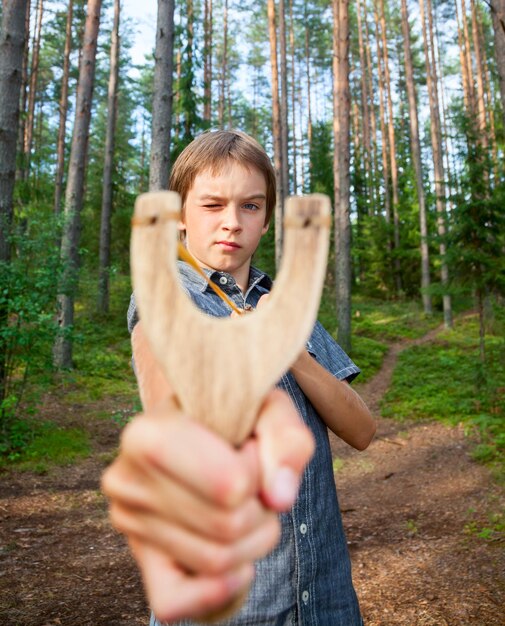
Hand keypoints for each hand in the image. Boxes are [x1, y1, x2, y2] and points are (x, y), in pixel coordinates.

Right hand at [101, 322, 314, 621]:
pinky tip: (239, 561)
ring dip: (253, 539)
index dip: (258, 474)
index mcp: (146, 434)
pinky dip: (218, 590)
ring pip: (215, 562)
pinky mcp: (140, 558)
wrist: (202, 430)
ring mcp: (129, 522)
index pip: (230, 486)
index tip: (251, 448)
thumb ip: (287, 439)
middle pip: (227, 527)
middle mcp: (125, 478)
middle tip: (254, 480)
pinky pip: (173, 603)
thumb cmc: (235, 418)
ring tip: (246, 503)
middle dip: (261, 509)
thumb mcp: (270, 409)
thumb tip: (279, 498)